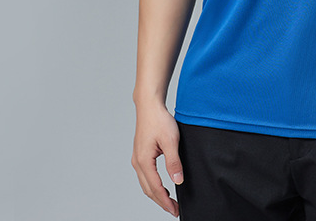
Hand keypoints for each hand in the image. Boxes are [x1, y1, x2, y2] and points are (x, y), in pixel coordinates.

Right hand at [131, 101, 184, 216]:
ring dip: (157, 195)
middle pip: (148, 190)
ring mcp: (137, 159)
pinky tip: (161, 186)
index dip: (166, 202)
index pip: (155, 188)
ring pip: (146, 184)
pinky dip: (153, 185)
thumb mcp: (171, 140)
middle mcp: (137, 162)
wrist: (149, 106)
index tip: (175, 210)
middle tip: (174, 210)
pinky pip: (145, 176)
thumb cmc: (159, 120)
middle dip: (161, 202)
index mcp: (144, 161)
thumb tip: (177, 180)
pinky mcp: (140, 154)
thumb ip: (174, 162)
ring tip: (169, 201)